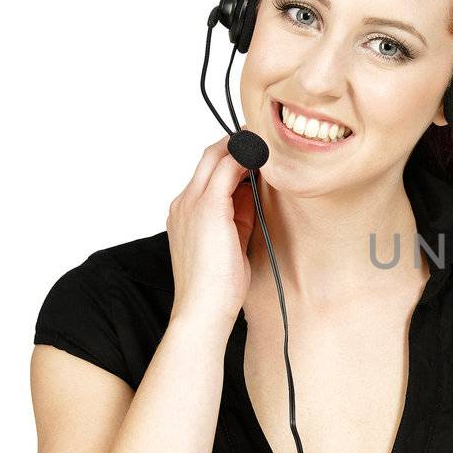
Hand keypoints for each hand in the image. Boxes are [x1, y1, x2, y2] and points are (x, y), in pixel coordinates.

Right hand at [167, 136, 257, 329]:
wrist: (203, 311)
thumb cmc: (218, 287)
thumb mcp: (231, 243)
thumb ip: (240, 216)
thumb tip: (255, 193)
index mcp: (186, 213)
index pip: (207, 173)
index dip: (233, 160)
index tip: (258, 155)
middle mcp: (184, 203)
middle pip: (208, 157)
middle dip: (237, 144)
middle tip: (264, 140)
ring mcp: (192, 203)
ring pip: (216, 157)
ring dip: (244, 147)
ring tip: (269, 145)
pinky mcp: (207, 208)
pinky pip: (227, 169)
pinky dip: (247, 159)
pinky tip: (266, 159)